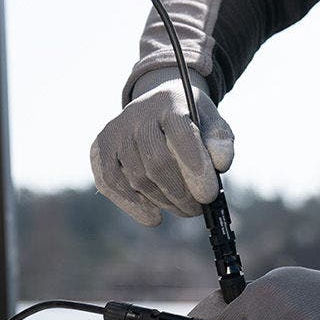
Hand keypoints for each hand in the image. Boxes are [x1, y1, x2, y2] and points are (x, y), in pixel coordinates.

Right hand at [89, 73, 234, 225]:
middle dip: (181, 193)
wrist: (156, 105)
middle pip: (157, 163)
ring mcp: (115, 132)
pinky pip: (111, 184)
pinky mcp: (99, 148)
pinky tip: (154, 216)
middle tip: (198, 209)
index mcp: (169, 103)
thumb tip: (220, 164)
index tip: (209, 196)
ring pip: (138, 179)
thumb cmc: (190, 121)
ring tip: (183, 208)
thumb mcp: (211, 124)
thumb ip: (220, 141)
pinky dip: (133, 206)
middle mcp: (137, 115)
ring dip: (164, 202)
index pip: (181, 136)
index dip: (195, 169)